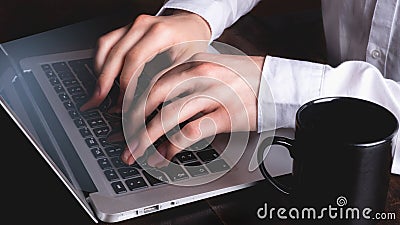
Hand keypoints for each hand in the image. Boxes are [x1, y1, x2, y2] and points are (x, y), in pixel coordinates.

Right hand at [80, 10, 210, 111]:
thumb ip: (169, 82)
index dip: (127, 84)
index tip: (124, 103)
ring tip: (98, 94)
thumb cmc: (192, 45)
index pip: (135, 60)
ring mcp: (132, 25)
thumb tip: (148, 104)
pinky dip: (100, 62)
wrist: (191, 25)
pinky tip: (101, 77)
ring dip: (99, 72)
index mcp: (160, 33)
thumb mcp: (188, 65)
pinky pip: (105, 43)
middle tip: (100, 102)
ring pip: (106, 47)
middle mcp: (143, 25)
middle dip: (106, 82)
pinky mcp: (125, 29)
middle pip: (116, 55)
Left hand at [121, 53, 264, 166]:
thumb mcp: (207, 72)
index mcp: (191, 62)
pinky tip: (166, 155)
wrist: (274, 84)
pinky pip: (189, 132)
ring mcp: (210, 94)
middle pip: (152, 99)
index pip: (150, 81)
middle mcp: (198, 75)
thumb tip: (152, 108)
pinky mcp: (223, 115)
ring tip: (137, 154)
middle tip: (124, 141)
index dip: (131, 103)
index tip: (122, 118)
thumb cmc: (240, 79)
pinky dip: (173, 146)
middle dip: (133, 123)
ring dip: (147, 139)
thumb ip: (180, 85)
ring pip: (166, 116)